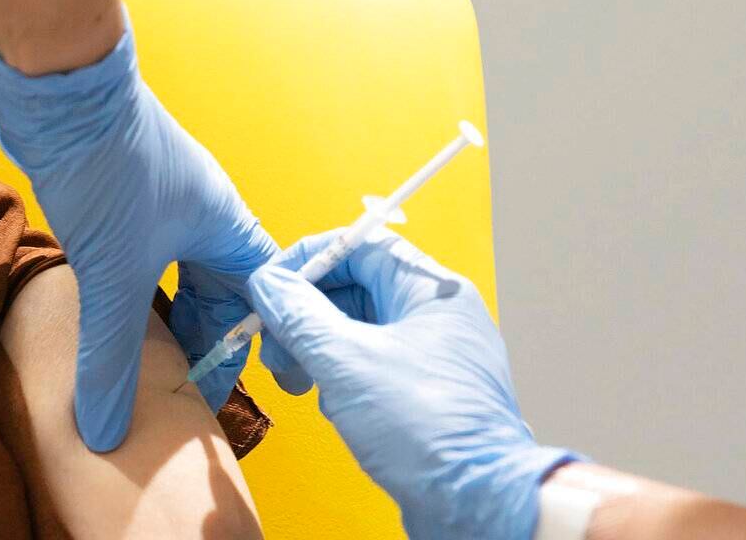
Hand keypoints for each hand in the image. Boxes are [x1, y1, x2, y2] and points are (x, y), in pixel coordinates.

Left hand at [0, 14, 277, 451]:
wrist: (61, 88)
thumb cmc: (109, 168)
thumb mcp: (115, 274)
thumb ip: (113, 357)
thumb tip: (107, 429)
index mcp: (227, 228)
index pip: (264, 298)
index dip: (265, 343)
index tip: (263, 384)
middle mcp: (205, 216)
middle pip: (222, 292)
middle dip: (209, 340)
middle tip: (191, 388)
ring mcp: (166, 205)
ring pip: (181, 276)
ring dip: (171, 319)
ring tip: (156, 366)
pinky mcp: (127, 198)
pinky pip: (146, 261)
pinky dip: (140, 295)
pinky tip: (118, 318)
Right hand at [247, 229, 577, 538]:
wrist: (476, 502)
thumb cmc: (429, 429)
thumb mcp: (347, 363)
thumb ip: (301, 316)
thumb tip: (268, 283)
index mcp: (430, 290)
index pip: (361, 244)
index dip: (310, 260)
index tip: (273, 285)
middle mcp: (436, 314)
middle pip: (355, 287)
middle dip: (307, 314)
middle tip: (275, 344)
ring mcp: (433, 353)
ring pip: (359, 329)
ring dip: (319, 348)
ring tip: (299, 380)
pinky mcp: (424, 390)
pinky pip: (371, 363)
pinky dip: (342, 376)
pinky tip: (332, 404)